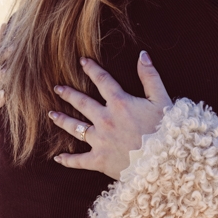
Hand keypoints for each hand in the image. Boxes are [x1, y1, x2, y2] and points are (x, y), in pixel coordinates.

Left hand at [49, 52, 173, 178]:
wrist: (164, 162)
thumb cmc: (165, 131)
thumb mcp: (161, 100)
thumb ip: (150, 76)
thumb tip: (142, 54)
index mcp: (120, 103)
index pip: (102, 81)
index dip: (91, 69)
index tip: (82, 61)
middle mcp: (105, 120)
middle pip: (82, 103)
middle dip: (69, 94)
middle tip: (57, 88)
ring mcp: (100, 141)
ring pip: (75, 128)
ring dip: (62, 120)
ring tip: (52, 115)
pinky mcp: (99, 160)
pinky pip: (79, 160)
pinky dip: (68, 160)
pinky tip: (58, 158)